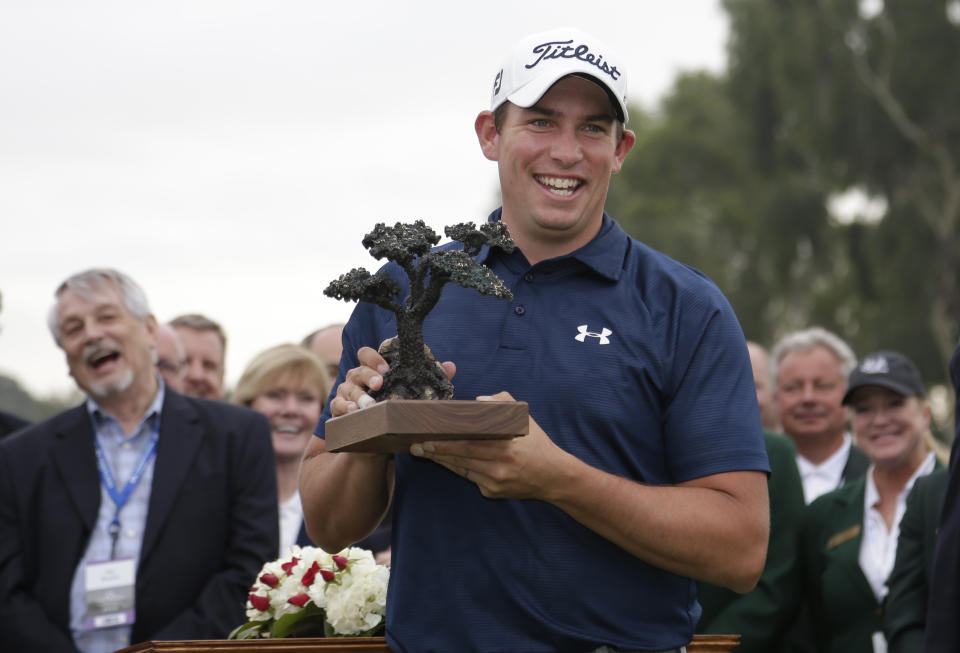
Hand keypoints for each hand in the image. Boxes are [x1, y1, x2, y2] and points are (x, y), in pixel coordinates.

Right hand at [329, 347, 455, 416]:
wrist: (376, 440)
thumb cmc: (394, 410)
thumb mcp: (411, 395)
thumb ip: (429, 380)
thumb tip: (451, 366)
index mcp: (372, 370)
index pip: (366, 354)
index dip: (374, 358)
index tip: (387, 367)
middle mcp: (356, 379)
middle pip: (357, 370)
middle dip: (368, 375)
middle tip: (380, 383)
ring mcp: (345, 395)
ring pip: (347, 389)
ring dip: (359, 396)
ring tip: (369, 405)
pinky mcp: (339, 412)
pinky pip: (337, 407)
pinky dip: (344, 408)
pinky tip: (353, 412)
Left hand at [409, 391, 573, 500]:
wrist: (553, 477)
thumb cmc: (537, 444)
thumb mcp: (524, 419)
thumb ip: (502, 404)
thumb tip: (477, 402)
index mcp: (505, 446)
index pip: (467, 442)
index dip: (445, 440)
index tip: (427, 434)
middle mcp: (498, 466)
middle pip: (459, 457)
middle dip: (435, 451)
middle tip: (416, 444)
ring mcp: (493, 482)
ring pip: (460, 469)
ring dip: (440, 460)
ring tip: (423, 451)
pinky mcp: (491, 492)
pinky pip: (469, 478)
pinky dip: (456, 469)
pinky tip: (443, 461)